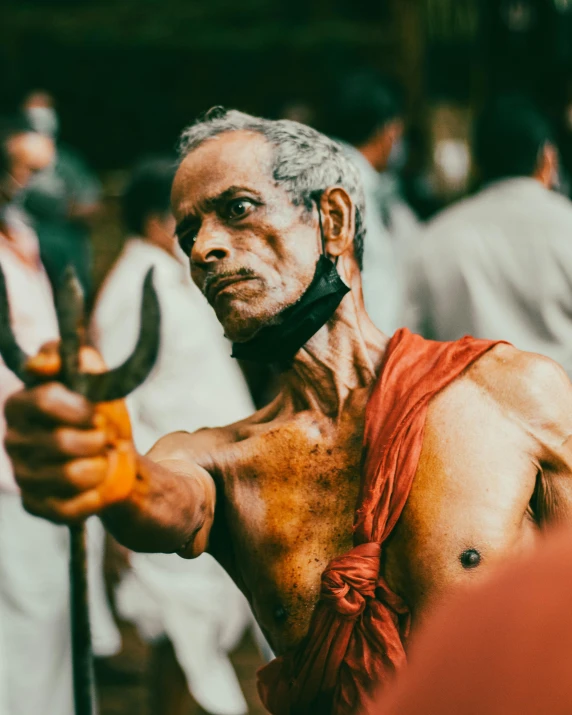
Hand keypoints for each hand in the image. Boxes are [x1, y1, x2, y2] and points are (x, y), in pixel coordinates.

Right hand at [5, 342, 136, 523]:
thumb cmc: (102, 411)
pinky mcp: (36, 505)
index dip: (82, 408)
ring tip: (101, 458)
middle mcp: (14, 440)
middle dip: (97, 438)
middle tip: (104, 436)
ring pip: (70, 475)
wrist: (118, 454)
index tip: (97, 412)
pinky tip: (95, 485)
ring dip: (100, 466)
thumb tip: (40, 365)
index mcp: (21, 404)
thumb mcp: (98, 376)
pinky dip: (94, 495)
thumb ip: (75, 358)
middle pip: (61, 441)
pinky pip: (69, 507)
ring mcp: (22, 475)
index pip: (45, 400)